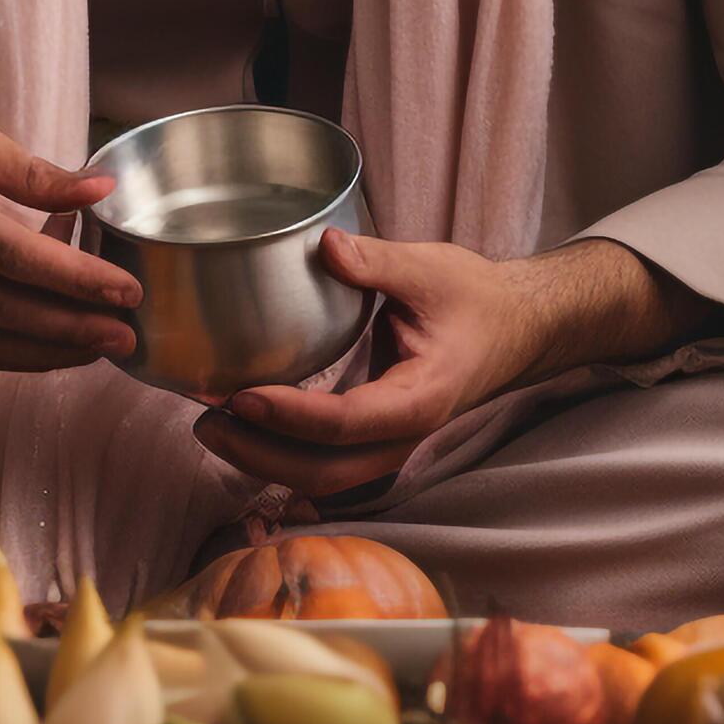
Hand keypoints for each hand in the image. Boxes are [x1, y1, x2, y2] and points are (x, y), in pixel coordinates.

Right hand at [0, 84, 138, 372]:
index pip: (16, 256)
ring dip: (45, 352)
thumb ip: (36, 174)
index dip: (76, 279)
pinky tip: (44, 351)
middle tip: (126, 335)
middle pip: (2, 309)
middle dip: (72, 329)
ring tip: (97, 350)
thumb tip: (102, 191)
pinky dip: (3, 355)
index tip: (126, 291)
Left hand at [196, 233, 704, 498]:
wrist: (518, 330)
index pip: (345, 423)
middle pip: (324, 471)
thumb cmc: (477, 301)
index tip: (241, 395)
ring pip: (323, 478)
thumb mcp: (430, 269)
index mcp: (421, 398)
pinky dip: (283, 458)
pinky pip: (327, 467)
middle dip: (259, 452)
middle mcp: (405, 434)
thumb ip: (376, 261)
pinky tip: (244, 437)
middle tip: (206, 418)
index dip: (289, 416)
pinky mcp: (379, 440)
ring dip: (264, 460)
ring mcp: (392, 445)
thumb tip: (325, 246)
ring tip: (211, 426)